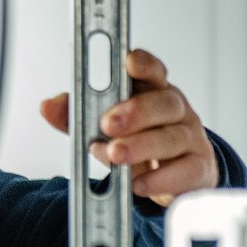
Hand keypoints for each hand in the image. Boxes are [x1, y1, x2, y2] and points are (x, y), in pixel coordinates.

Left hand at [39, 49, 217, 206]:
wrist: (174, 176)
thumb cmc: (138, 141)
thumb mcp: (105, 128)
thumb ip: (76, 116)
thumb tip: (48, 106)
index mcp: (153, 92)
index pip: (153, 72)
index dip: (144, 65)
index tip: (129, 62)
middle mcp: (177, 111)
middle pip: (165, 103)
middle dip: (136, 111)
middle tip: (108, 123)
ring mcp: (191, 138)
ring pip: (173, 137)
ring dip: (142, 146)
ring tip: (115, 154)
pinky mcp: (198, 168)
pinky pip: (186, 171)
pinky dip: (160, 179)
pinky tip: (138, 184)